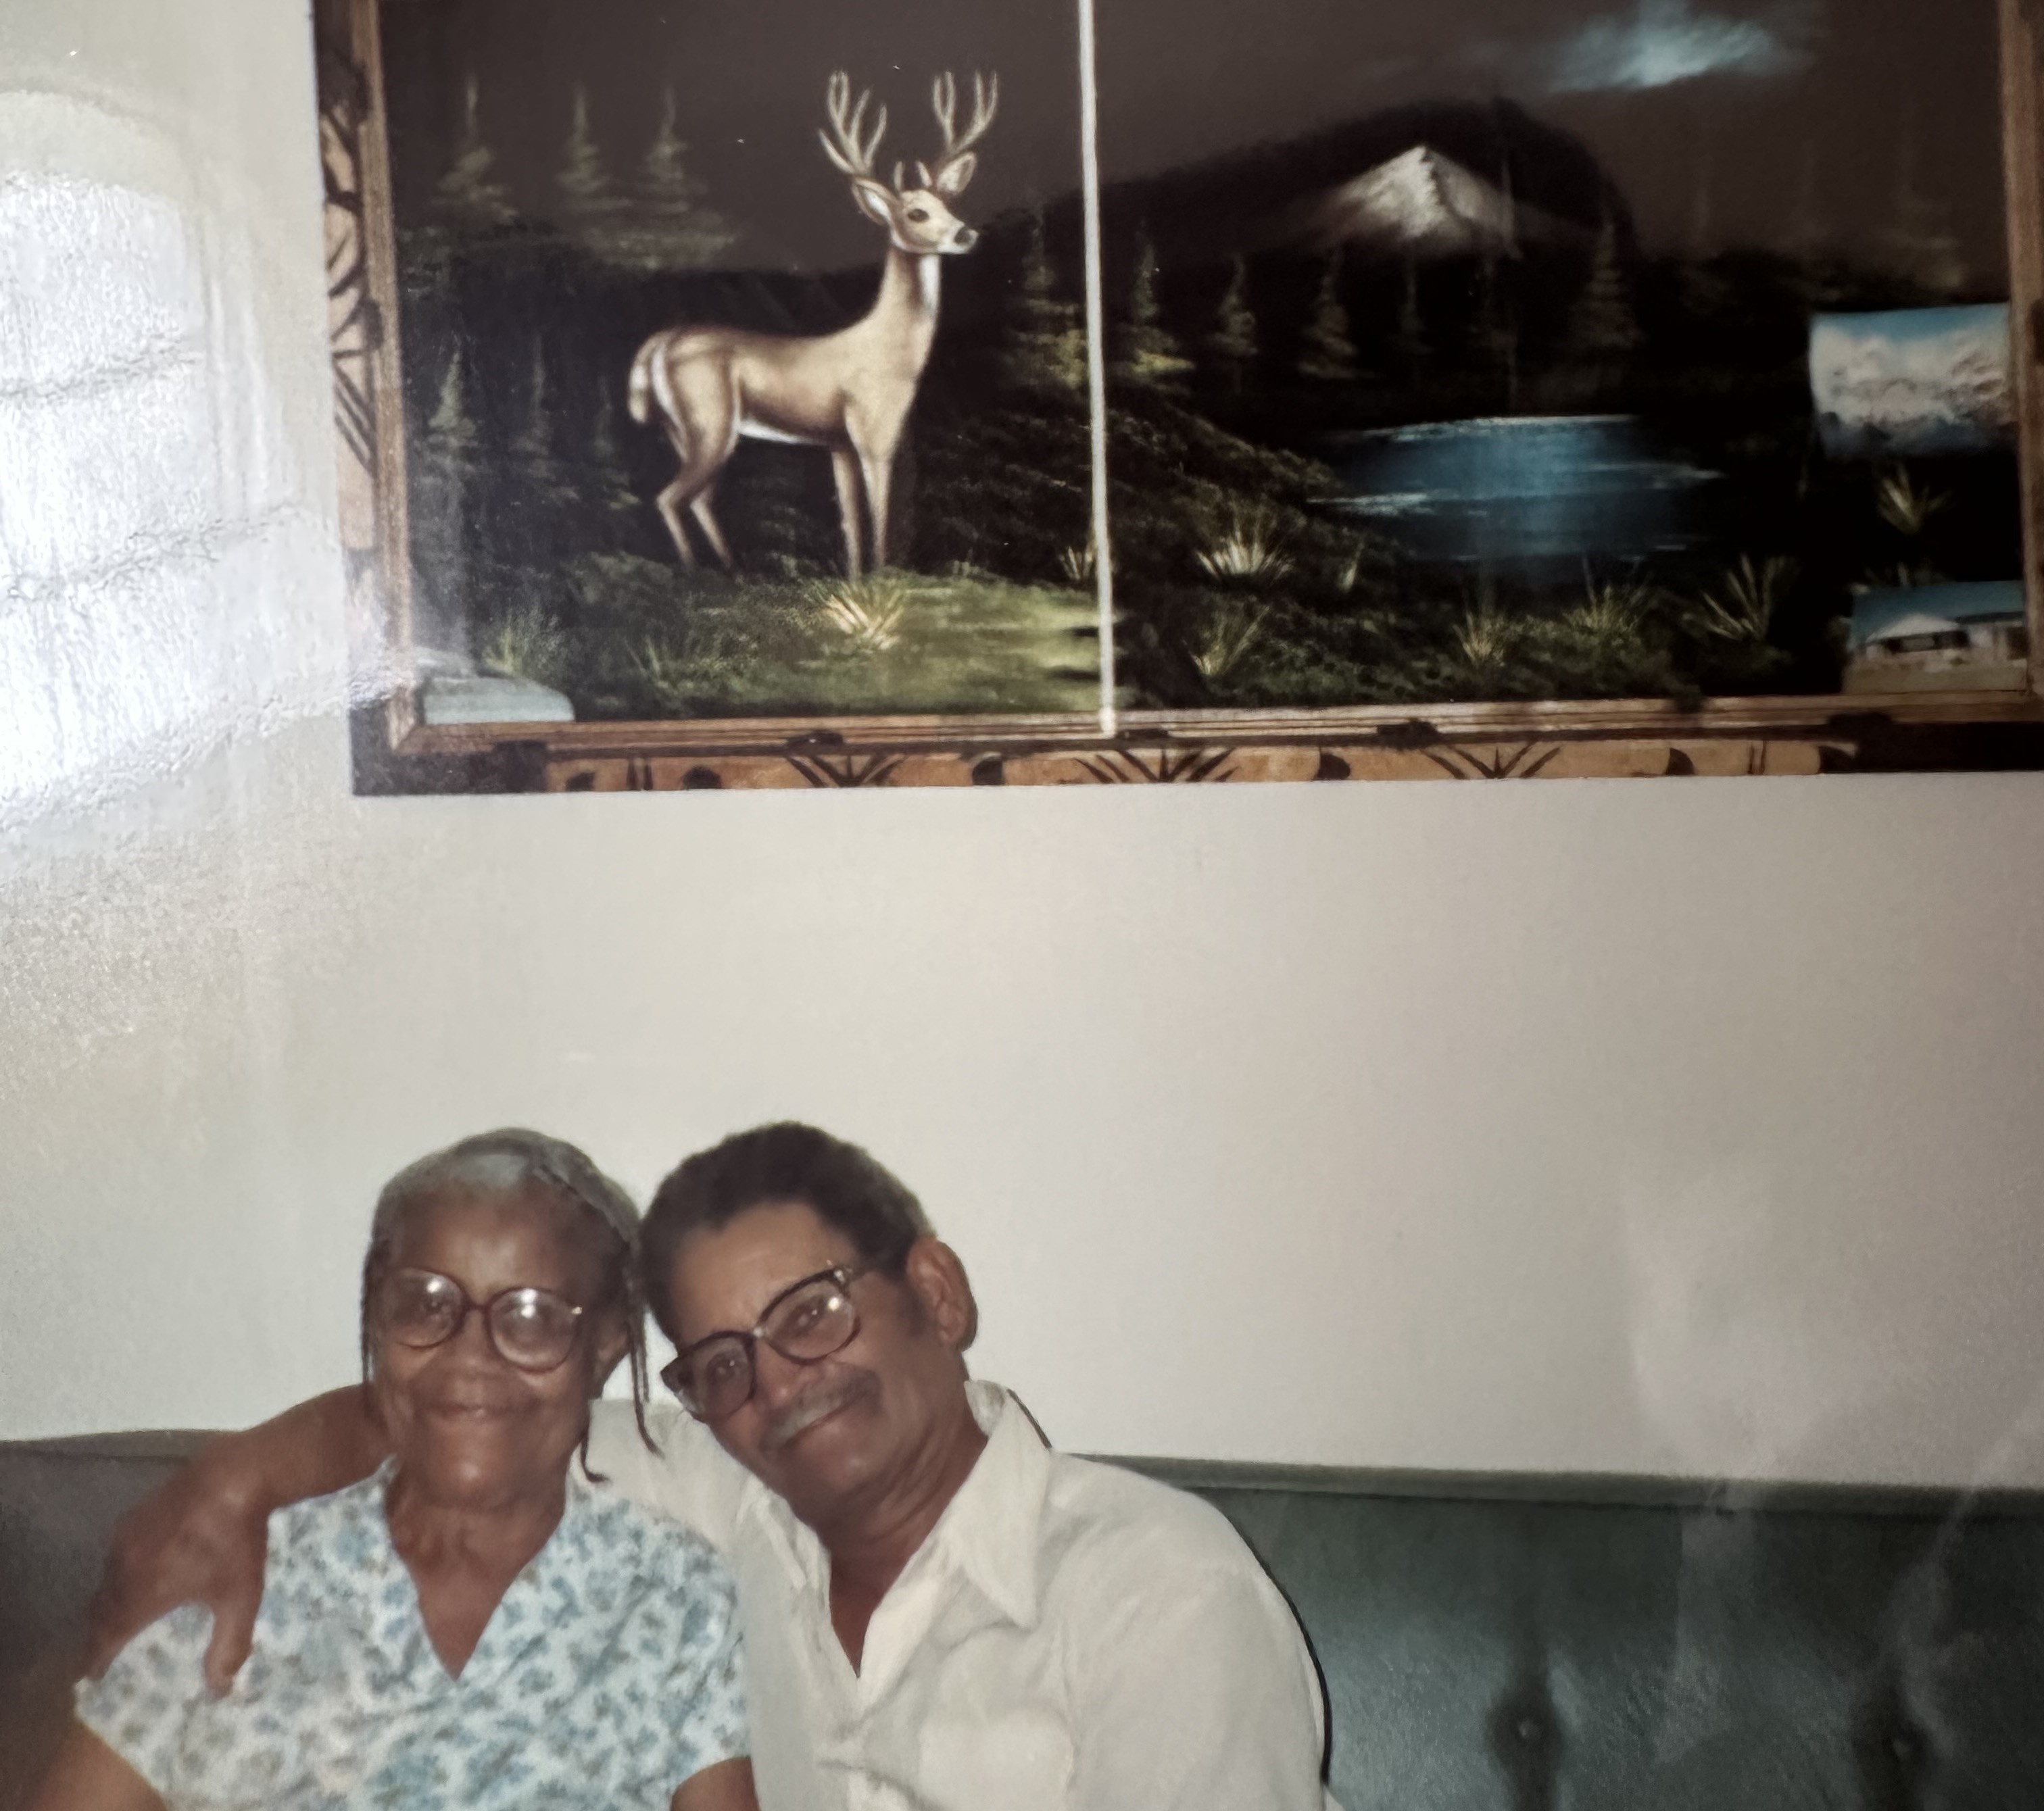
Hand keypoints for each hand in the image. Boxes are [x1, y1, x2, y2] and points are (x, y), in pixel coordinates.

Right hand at [84, 1439, 269, 1696]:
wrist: (235, 1476)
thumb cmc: (238, 1542)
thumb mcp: (240, 1598)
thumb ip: (229, 1646)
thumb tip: (219, 1690)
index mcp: (141, 1595)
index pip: (105, 1637)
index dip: (98, 1658)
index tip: (94, 1675)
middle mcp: (123, 1569)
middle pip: (100, 1609)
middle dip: (100, 1632)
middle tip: (106, 1649)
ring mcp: (126, 1538)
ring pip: (106, 1579)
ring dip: (109, 1600)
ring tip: (122, 1614)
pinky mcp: (135, 1514)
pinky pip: (116, 1554)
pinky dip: (120, 1571)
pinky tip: (139, 1571)